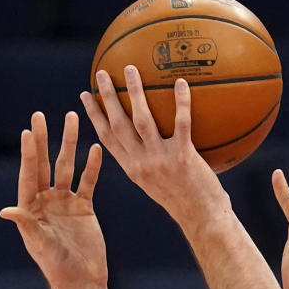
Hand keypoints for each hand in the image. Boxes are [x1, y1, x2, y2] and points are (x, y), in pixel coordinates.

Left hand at [1, 111, 107, 288]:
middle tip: (40, 115)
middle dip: (43, 140)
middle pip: (43, 164)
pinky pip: (88, 182)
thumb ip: (26, 224)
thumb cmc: (57, 267)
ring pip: (66, 167)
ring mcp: (65, 202)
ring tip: (71, 118)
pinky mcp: (84, 208)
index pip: (28, 174)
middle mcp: (46, 201)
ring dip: (68, 144)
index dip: (29, 154)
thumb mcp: (40, 244)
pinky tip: (95, 148)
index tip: (29, 132)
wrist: (82, 281)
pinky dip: (92, 166)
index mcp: (31, 207)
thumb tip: (6, 210)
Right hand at [80, 68, 229, 234]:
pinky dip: (181, 102)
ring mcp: (161, 161)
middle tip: (102, 72)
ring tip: (130, 69)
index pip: (107, 138)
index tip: (86, 96)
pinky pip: (181, 124)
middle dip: (108, 97)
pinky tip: (180, 83)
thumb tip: (152, 139)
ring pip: (142, 120)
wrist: (203, 220)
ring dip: (134, 92)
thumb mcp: (159, 184)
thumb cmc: (186, 202)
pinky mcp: (183, 158)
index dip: (94, 116)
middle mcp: (142, 164)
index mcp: (133, 170)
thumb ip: (150, 163)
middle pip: (118, 124)